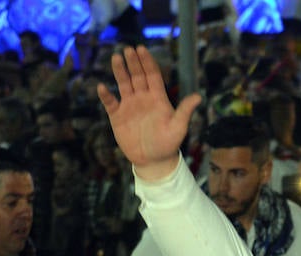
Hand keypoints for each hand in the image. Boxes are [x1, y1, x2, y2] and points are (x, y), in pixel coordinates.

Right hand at [97, 46, 200, 180]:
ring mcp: (130, 106)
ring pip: (123, 84)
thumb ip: (185, 110)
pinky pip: (110, 103)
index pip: (152, 75)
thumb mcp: (178, 127)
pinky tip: (102, 87)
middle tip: (128, 49)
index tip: (142, 49)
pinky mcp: (118, 117)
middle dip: (133, 62)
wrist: (153, 161)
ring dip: (119, 71)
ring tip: (116, 58)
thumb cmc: (168, 144)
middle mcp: (143, 98)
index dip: (147, 62)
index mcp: (158, 98)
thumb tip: (199, 96)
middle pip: (137, 76)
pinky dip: (106, 95)